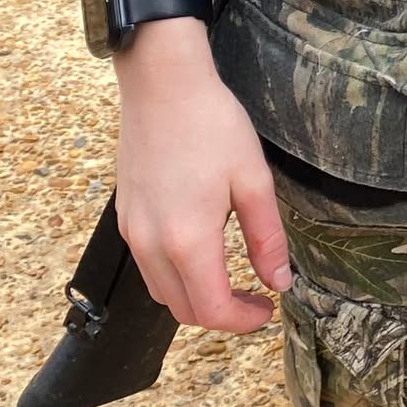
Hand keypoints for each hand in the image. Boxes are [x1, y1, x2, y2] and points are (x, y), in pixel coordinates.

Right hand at [112, 22, 291, 330]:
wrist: (162, 84)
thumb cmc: (212, 125)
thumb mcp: (253, 180)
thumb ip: (267, 238)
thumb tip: (281, 281)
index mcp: (187, 240)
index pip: (212, 310)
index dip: (243, 321)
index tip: (268, 308)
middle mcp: (151, 244)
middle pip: (183, 310)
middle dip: (222, 315)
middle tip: (256, 297)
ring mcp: (133, 232)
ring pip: (162, 292)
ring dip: (196, 298)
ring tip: (232, 279)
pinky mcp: (126, 217)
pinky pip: (148, 267)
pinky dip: (175, 276)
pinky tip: (202, 253)